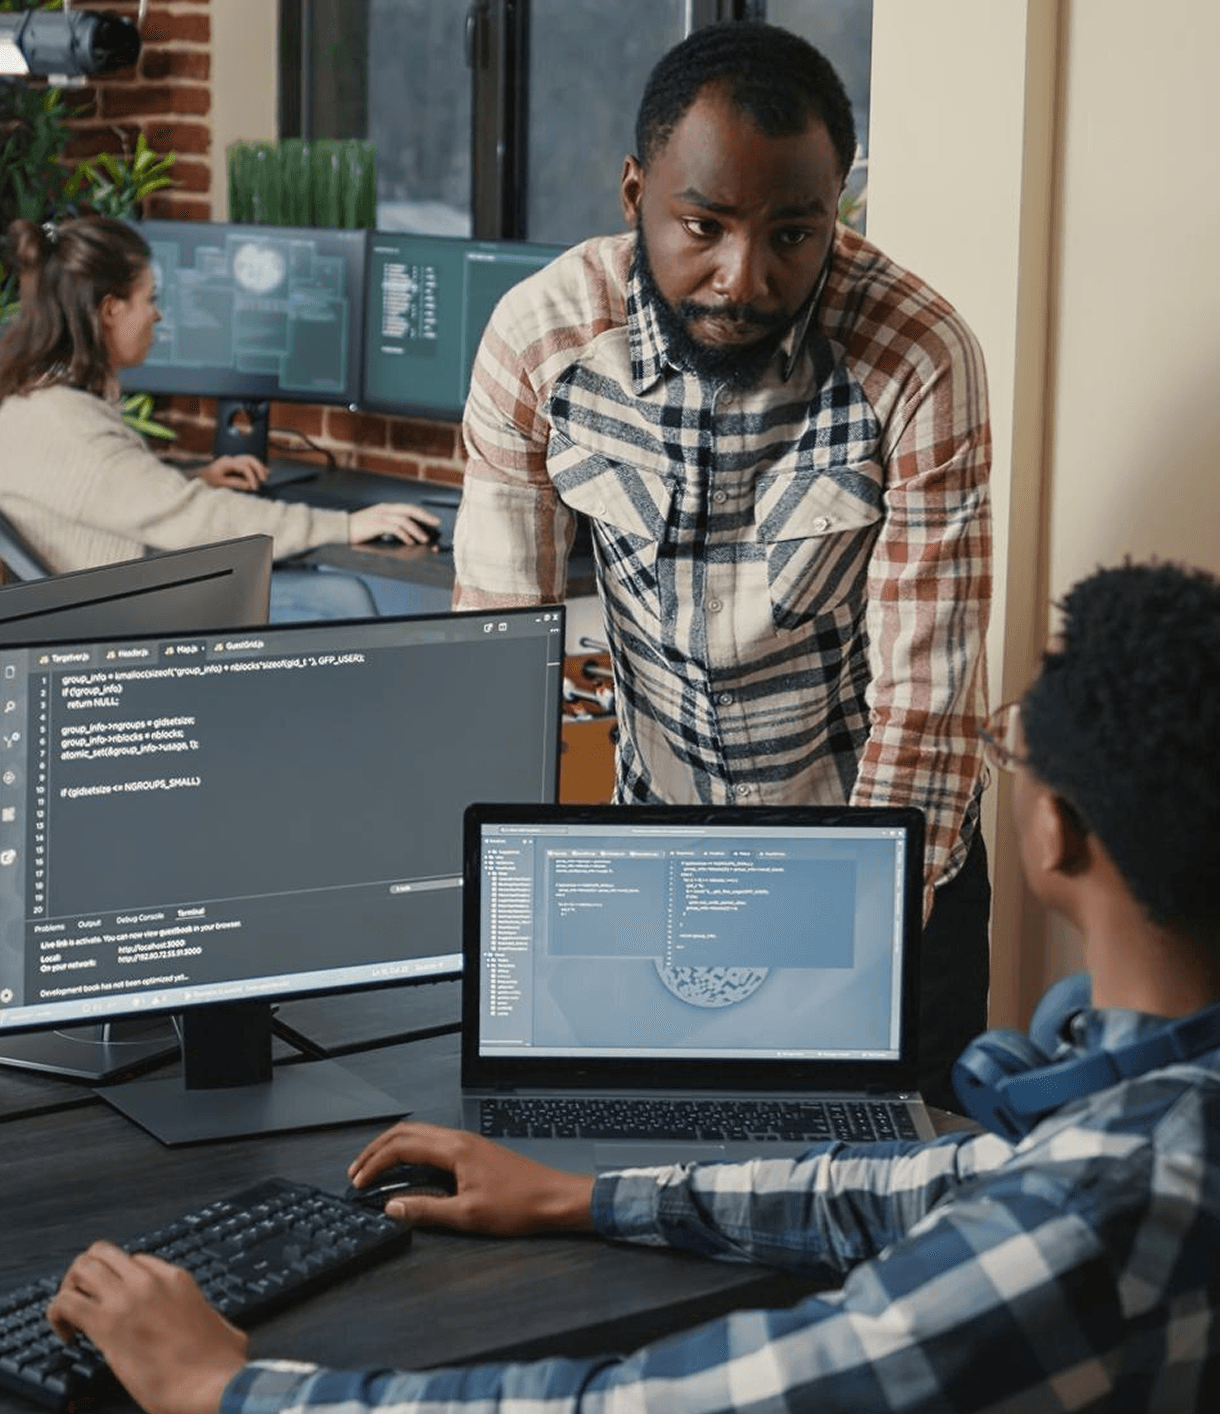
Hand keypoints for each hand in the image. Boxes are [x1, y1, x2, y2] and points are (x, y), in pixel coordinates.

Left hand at [47, 1242, 246, 1413]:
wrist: (212, 1385)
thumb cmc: (220, 1366)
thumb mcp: (226, 1332)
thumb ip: (217, 1325)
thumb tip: (224, 1334)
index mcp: (176, 1279)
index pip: (134, 1261)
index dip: (119, 1282)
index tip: (115, 1306)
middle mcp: (149, 1281)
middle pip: (102, 1252)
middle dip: (84, 1275)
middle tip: (84, 1303)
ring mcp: (128, 1298)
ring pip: (81, 1267)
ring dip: (69, 1289)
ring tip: (72, 1318)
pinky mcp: (107, 1324)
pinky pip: (65, 1302)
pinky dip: (57, 1316)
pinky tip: (68, 1337)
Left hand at [196, 455, 268, 491]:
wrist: (197, 477)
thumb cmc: (207, 480)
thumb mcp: (219, 483)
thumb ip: (235, 483)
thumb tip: (249, 484)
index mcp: (226, 462)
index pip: (244, 467)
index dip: (251, 477)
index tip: (254, 487)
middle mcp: (230, 459)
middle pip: (249, 459)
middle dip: (258, 468)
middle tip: (263, 480)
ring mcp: (232, 460)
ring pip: (250, 459)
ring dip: (258, 467)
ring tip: (265, 476)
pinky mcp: (233, 464)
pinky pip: (247, 463)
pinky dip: (255, 467)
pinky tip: (262, 472)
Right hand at [348, 503, 441, 546]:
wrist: (339, 527)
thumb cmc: (356, 529)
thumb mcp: (374, 524)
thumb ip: (387, 526)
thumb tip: (402, 534)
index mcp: (385, 508)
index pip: (408, 508)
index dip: (421, 513)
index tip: (432, 520)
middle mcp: (385, 509)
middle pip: (410, 510)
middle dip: (425, 516)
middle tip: (436, 523)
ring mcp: (380, 516)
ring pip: (405, 520)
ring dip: (417, 530)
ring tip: (425, 539)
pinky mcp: (376, 524)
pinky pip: (395, 528)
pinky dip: (405, 535)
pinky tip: (410, 542)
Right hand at [348, 1121, 595, 1234]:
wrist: (554, 1198)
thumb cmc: (520, 1204)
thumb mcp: (468, 1216)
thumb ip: (426, 1210)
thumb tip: (392, 1207)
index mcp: (454, 1148)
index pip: (401, 1146)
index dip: (374, 1163)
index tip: (358, 1181)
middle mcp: (459, 1139)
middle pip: (406, 1132)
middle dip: (376, 1149)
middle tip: (356, 1171)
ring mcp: (467, 1143)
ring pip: (419, 1135)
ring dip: (393, 1148)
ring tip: (375, 1168)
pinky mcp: (474, 1152)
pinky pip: (433, 1143)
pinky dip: (410, 1152)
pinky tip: (407, 1169)